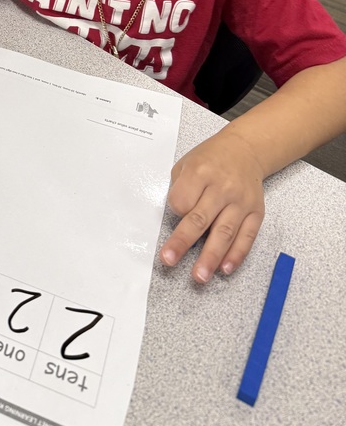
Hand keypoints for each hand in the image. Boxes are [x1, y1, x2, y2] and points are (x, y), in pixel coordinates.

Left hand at [159, 130, 264, 283]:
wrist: (246, 149)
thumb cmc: (211, 159)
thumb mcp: (186, 163)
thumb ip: (180, 188)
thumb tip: (177, 219)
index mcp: (200, 172)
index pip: (182, 200)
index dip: (175, 210)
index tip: (175, 211)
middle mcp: (221, 188)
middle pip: (199, 219)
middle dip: (183, 242)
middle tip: (169, 261)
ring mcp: (240, 202)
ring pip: (224, 233)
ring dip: (210, 257)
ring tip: (199, 276)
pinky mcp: (255, 212)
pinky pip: (246, 237)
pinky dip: (236, 255)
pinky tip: (225, 268)